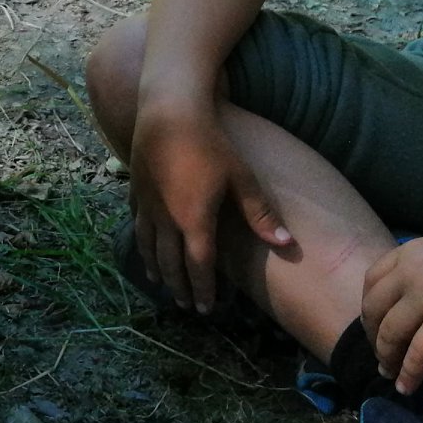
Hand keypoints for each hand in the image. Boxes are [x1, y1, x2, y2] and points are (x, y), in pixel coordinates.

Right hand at [128, 100, 289, 313]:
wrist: (169, 113)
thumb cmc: (210, 144)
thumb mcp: (242, 178)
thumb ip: (260, 214)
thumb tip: (286, 244)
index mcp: (194, 222)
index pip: (198, 267)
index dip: (203, 290)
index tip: (206, 309)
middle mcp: (167, 219)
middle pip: (170, 263)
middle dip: (178, 287)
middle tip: (184, 304)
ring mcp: (147, 204)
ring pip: (148, 246)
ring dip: (155, 268)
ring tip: (159, 282)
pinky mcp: (136, 189)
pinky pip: (137, 221)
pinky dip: (141, 239)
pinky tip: (143, 242)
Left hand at [363, 231, 422, 392]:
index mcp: (410, 252)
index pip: (372, 281)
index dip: (370, 308)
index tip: (374, 325)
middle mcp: (409, 273)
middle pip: (374, 309)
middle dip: (373, 336)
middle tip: (381, 355)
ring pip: (390, 333)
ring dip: (387, 358)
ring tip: (390, 374)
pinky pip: (418, 355)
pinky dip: (409, 374)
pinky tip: (407, 388)